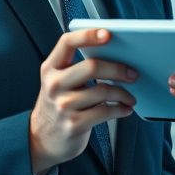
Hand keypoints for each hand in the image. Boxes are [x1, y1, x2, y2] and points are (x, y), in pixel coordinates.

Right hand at [29, 29, 137, 174]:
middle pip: (92, 67)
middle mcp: (54, 85)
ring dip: (124, 93)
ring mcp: (63, 106)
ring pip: (103, 91)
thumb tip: (115, 55)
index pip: (67, 42)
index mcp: (50, 68)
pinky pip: (105, 112)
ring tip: (131, 97)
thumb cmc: (58, 105)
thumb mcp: (59, 82)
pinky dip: (120, 109)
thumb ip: (77, 67)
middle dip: (118, 68)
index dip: (88, 35)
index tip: (108, 34)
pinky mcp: (74, 124)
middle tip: (133, 73)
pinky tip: (125, 108)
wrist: (41, 140)